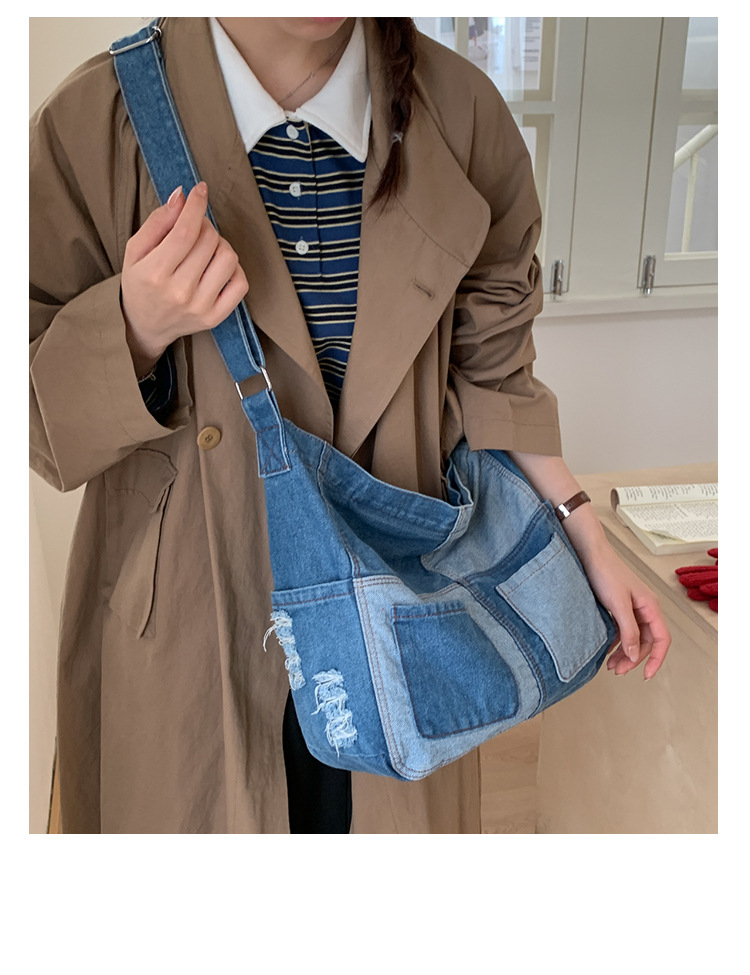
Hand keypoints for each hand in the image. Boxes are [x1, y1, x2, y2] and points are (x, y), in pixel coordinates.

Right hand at [121, 182, 248, 376]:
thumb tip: (182, 196)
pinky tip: (217, 266)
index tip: (200, 190)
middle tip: (194, 227)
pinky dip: (233, 268)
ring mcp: (201, 306)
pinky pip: (241, 282)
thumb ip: (158, 221)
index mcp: (155, 273)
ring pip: (228, 257)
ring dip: (219, 244)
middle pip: (209, 240)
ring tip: (204, 248)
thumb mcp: (136, 250)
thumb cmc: (141, 283)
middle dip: (204, 224)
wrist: (146, 325)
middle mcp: (180, 292)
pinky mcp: (216, 316)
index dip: (196, 206)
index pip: (185, 232)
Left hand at [573, 530, 671, 679]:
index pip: (661, 639)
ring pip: (633, 638)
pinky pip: (622, 630)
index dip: (656, 659)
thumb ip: (629, 631)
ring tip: (611, 666)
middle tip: (618, 671)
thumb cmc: (605, 572)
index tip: (645, 675)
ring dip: (624, 653)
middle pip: (646, 641)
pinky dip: (616, 642)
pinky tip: (606, 650)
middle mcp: (644, 608)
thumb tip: (636, 655)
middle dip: (634, 659)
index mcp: (650, 607)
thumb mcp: (618, 605)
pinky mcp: (619, 607)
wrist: (589, 554)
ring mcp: (632, 608)